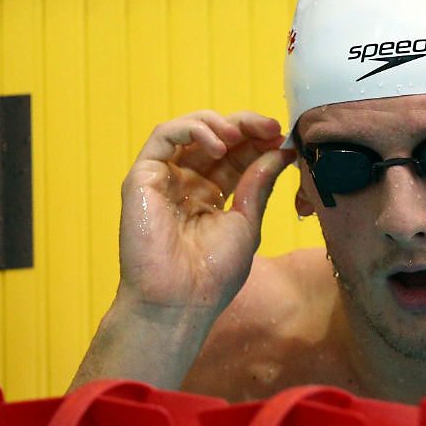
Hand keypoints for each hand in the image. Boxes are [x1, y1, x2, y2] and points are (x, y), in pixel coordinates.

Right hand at [117, 110, 295, 317]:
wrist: (178, 301)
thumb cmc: (212, 274)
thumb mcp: (246, 223)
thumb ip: (258, 184)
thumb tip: (281, 152)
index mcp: (211, 195)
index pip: (236, 156)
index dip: (258, 142)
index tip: (283, 137)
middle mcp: (187, 183)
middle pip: (216, 139)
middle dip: (245, 127)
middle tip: (271, 127)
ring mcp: (164, 178)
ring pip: (189, 130)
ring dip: (220, 124)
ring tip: (242, 135)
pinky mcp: (143, 176)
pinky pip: (164, 136)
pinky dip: (193, 129)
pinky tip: (219, 144)